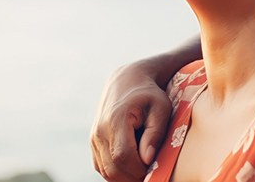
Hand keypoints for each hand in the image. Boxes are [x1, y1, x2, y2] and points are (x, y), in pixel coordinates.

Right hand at [91, 63, 171, 180]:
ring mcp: (93, 139)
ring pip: (106, 172)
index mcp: (115, 119)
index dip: (139, 169)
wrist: (126, 82)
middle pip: (113, 169)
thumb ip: (155, 132)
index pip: (123, 156)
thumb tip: (147, 159)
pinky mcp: (93, 145)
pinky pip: (103, 168)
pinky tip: (133, 166)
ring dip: (125, 177)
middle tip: (152, 172)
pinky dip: (118, 173)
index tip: (154, 168)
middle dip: (133, 177)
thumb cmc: (149, 95)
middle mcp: (99, 130)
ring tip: (143, 168)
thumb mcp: (161, 107)